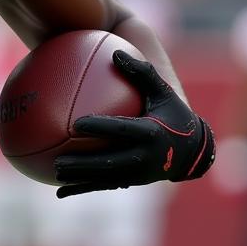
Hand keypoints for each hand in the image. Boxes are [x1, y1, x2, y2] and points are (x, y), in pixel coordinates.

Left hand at [53, 50, 214, 197]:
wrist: (192, 151)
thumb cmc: (172, 115)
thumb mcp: (162, 93)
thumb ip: (141, 72)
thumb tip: (115, 52)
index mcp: (152, 133)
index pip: (122, 130)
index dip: (101, 127)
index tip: (78, 123)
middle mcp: (145, 157)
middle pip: (109, 162)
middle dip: (84, 163)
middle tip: (58, 159)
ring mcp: (137, 174)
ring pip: (104, 179)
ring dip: (79, 178)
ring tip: (54, 173)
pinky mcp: (131, 182)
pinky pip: (102, 187)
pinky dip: (81, 189)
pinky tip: (59, 192)